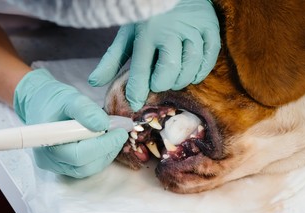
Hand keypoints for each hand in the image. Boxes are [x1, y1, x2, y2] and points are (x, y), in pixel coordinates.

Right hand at [14, 68, 127, 177]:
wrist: (41, 104)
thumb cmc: (53, 100)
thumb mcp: (69, 97)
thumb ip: (85, 110)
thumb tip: (103, 125)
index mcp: (46, 143)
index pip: (78, 155)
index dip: (103, 145)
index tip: (120, 132)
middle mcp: (49, 160)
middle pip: (85, 166)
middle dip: (107, 149)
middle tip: (121, 133)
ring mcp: (57, 166)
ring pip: (89, 169)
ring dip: (107, 153)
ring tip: (115, 135)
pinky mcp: (66, 167)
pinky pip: (87, 167)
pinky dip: (101, 156)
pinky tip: (107, 141)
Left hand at [88, 0, 219, 110]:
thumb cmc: (148, 17)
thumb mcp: (127, 34)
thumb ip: (112, 59)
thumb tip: (94, 82)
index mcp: (146, 31)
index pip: (140, 69)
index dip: (137, 91)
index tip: (135, 102)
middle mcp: (170, 30)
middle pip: (169, 71)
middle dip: (161, 84)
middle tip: (158, 84)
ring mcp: (192, 29)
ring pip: (190, 66)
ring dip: (181, 80)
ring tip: (172, 79)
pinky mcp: (210, 29)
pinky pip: (208, 58)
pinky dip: (199, 71)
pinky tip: (190, 74)